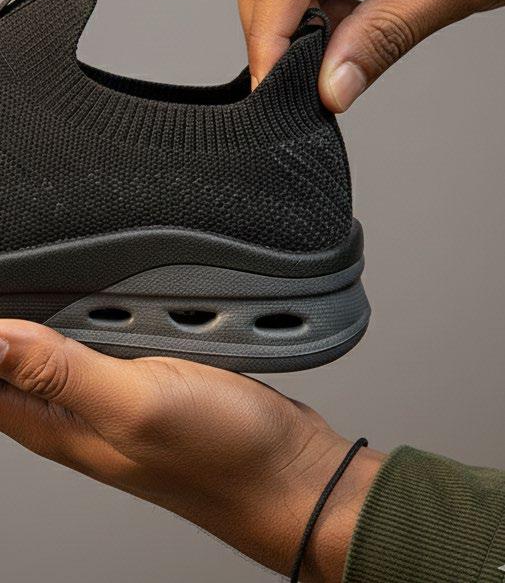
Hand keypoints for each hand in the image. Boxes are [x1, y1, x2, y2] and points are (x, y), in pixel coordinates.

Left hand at [0, 321, 382, 580]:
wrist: (290, 468)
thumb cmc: (220, 456)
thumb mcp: (135, 405)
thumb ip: (62, 371)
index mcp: (58, 424)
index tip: (8, 296)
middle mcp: (80, 413)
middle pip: (18, 359)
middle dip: (22, 318)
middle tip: (48, 285)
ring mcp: (117, 396)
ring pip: (64, 343)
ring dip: (64, 313)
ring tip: (81, 289)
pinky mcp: (152, 379)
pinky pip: (112, 339)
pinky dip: (111, 314)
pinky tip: (124, 300)